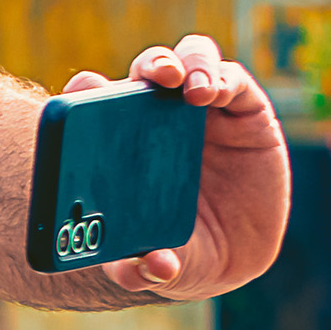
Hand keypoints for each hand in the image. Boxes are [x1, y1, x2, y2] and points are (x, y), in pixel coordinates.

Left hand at [83, 36, 291, 301]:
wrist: (229, 257)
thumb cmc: (175, 249)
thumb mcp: (160, 262)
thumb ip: (145, 268)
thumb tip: (148, 268)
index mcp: (120, 142)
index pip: (98, 99)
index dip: (89, 89)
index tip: (86, 88)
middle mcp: (158, 117)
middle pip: (148, 71)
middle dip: (149, 66)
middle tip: (151, 79)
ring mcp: (202, 110)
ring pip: (190, 61)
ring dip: (187, 63)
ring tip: (190, 89)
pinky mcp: (245, 111)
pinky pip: (232, 80)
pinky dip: (221, 78)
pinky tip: (213, 93)